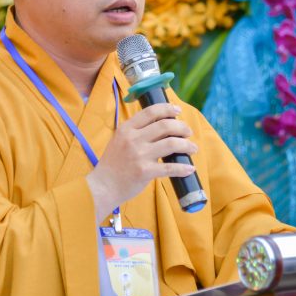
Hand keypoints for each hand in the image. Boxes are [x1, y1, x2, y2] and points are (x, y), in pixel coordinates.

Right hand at [86, 104, 196, 220]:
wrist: (102, 186)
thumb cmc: (113, 164)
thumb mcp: (119, 140)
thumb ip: (136, 132)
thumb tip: (162, 126)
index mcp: (126, 129)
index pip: (151, 111)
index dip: (168, 109)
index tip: (178, 111)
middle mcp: (133, 139)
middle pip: (165, 125)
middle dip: (182, 127)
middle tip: (188, 132)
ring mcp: (139, 155)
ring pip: (171, 143)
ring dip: (186, 145)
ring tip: (193, 148)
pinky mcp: (144, 172)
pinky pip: (169, 168)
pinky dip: (183, 168)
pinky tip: (190, 168)